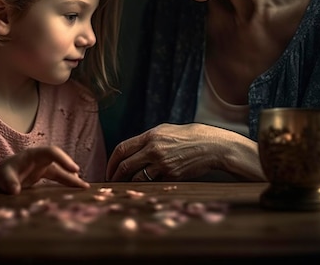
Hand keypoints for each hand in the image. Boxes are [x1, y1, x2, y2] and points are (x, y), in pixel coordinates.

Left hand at [0, 146, 90, 193]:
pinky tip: (75, 189)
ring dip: (71, 177)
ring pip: (61, 169)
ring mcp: (43, 166)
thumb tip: (15, 191)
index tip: (74, 169)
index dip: (64, 160)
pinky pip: (58, 177)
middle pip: (59, 160)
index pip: (52, 152)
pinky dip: (67, 182)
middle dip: (70, 168)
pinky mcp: (43, 174)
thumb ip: (9, 182)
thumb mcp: (4, 177)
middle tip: (81, 181)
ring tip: (83, 187)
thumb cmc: (2, 174)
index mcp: (33, 155)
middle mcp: (40, 159)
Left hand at [105, 122, 265, 181]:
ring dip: (129, 184)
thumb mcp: (164, 131)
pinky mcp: (172, 176)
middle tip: (112, 182)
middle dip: (115, 176)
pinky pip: (154, 183)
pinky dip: (148, 185)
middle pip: (126, 166)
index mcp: (150, 136)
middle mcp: (154, 150)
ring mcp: (163, 164)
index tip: (109, 170)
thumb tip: (128, 152)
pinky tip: (146, 187)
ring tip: (126, 186)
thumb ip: (146, 140)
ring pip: (138, 178)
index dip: (111, 162)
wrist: (210, 146)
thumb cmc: (186, 137)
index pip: (122, 149)